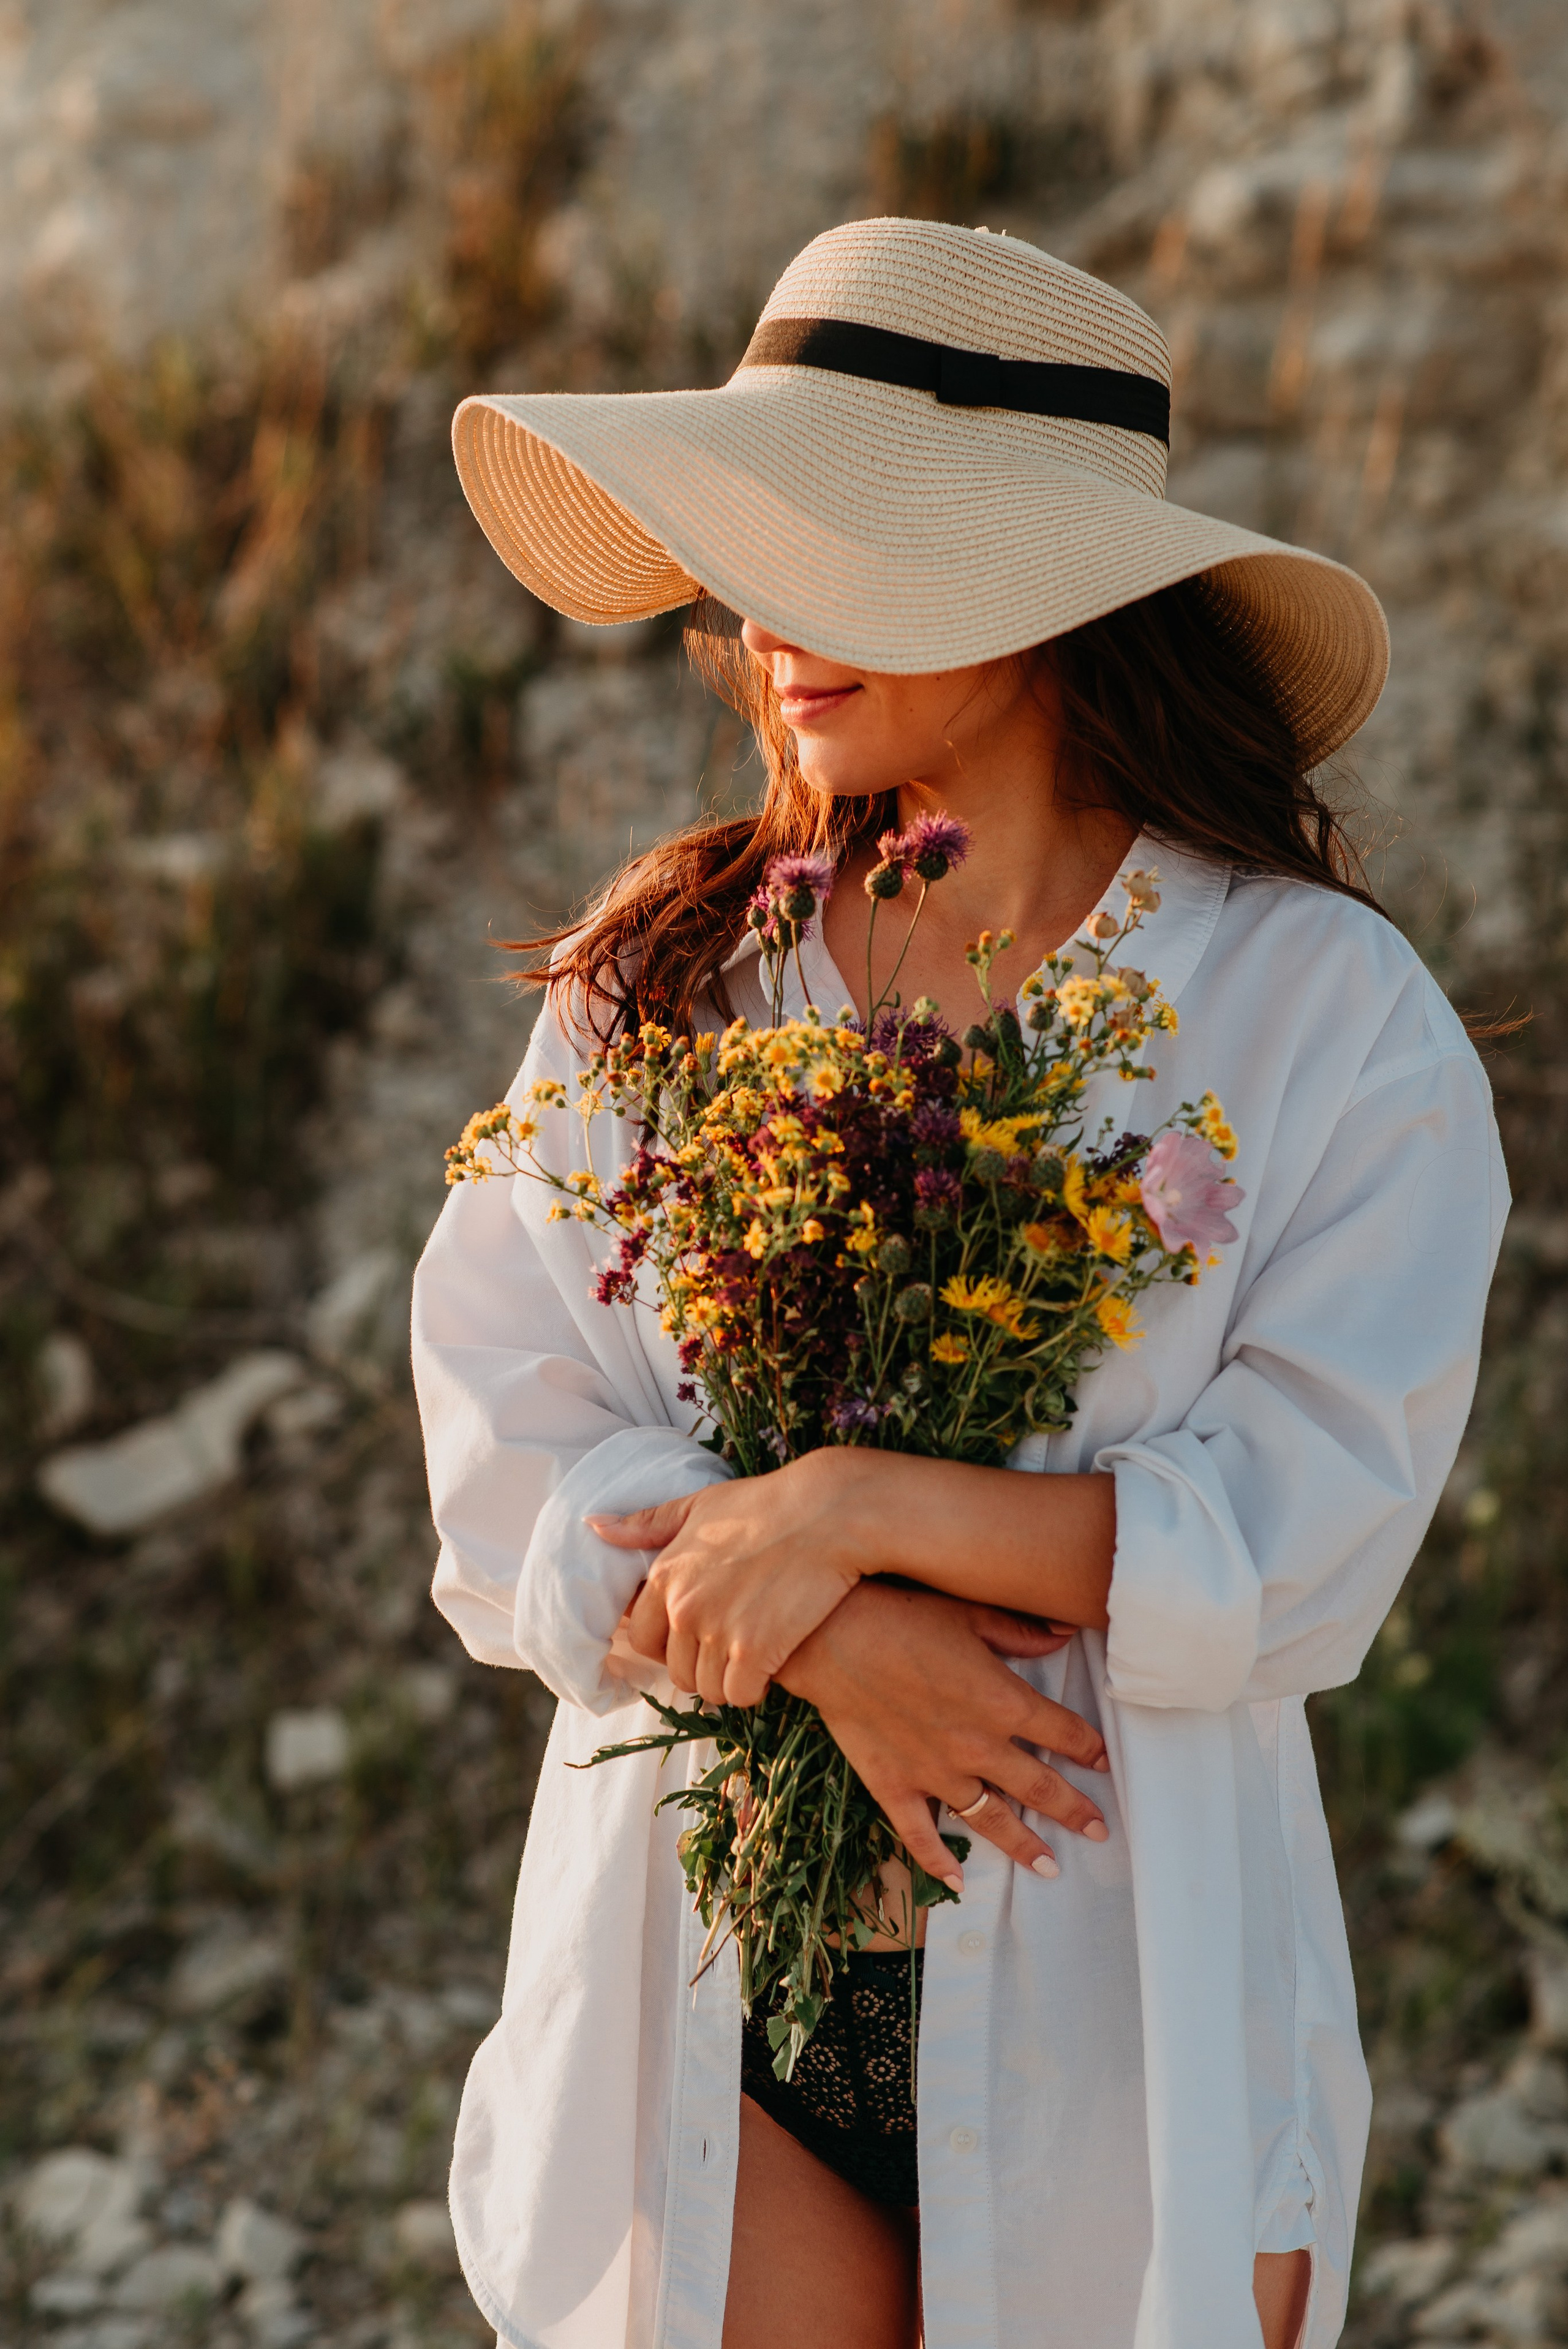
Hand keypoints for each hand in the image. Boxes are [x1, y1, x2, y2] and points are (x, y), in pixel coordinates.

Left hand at [586, 1453, 866, 1706]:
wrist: (827, 1513)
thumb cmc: (766, 1504)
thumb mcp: (700, 1504)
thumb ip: (647, 1524)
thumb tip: (594, 1526)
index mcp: (666, 1576)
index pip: (643, 1639)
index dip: (669, 1645)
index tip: (698, 1637)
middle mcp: (684, 1608)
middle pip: (678, 1671)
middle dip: (701, 1667)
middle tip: (733, 1648)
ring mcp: (718, 1632)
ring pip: (708, 1689)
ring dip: (729, 1681)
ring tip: (754, 1656)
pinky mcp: (755, 1652)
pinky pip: (741, 1696)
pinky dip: (755, 1689)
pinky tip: (772, 1665)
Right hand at [777, 1581, 1108, 1883]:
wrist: (831, 1637)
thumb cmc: (901, 1615)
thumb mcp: (970, 1614)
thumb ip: (1020, 1632)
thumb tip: (1063, 1634)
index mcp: (1003, 1701)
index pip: (1063, 1733)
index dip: (1090, 1749)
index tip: (1104, 1761)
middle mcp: (978, 1745)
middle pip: (1040, 1786)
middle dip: (1074, 1811)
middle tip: (1099, 1831)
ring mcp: (936, 1772)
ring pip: (992, 1819)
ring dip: (1024, 1845)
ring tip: (1049, 1866)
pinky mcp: (895, 1785)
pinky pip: (920, 1833)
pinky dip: (937, 1860)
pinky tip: (956, 1879)